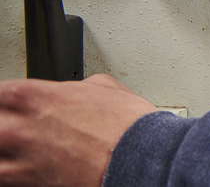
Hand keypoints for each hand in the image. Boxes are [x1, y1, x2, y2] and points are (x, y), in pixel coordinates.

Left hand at [0, 74, 156, 186]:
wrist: (142, 159)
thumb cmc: (128, 126)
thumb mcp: (104, 87)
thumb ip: (77, 88)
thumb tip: (76, 91)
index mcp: (29, 96)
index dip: (3, 104)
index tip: (8, 109)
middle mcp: (16, 127)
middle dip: (4, 126)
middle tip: (17, 133)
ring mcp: (17, 160)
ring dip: (4, 155)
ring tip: (17, 157)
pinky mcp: (24, 184)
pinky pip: (4, 179)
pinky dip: (12, 176)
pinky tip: (25, 174)